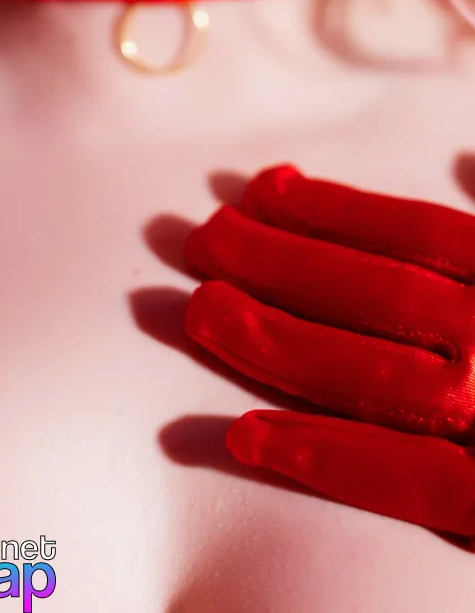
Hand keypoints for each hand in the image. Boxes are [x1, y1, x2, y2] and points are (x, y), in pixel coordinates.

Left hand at [185, 164, 474, 536]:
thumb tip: (471, 165)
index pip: (415, 232)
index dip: (332, 207)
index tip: (263, 187)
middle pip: (373, 290)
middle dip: (280, 260)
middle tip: (202, 240)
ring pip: (371, 373)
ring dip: (275, 342)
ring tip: (201, 312)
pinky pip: (409, 483)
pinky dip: (326, 458)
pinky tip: (244, 437)